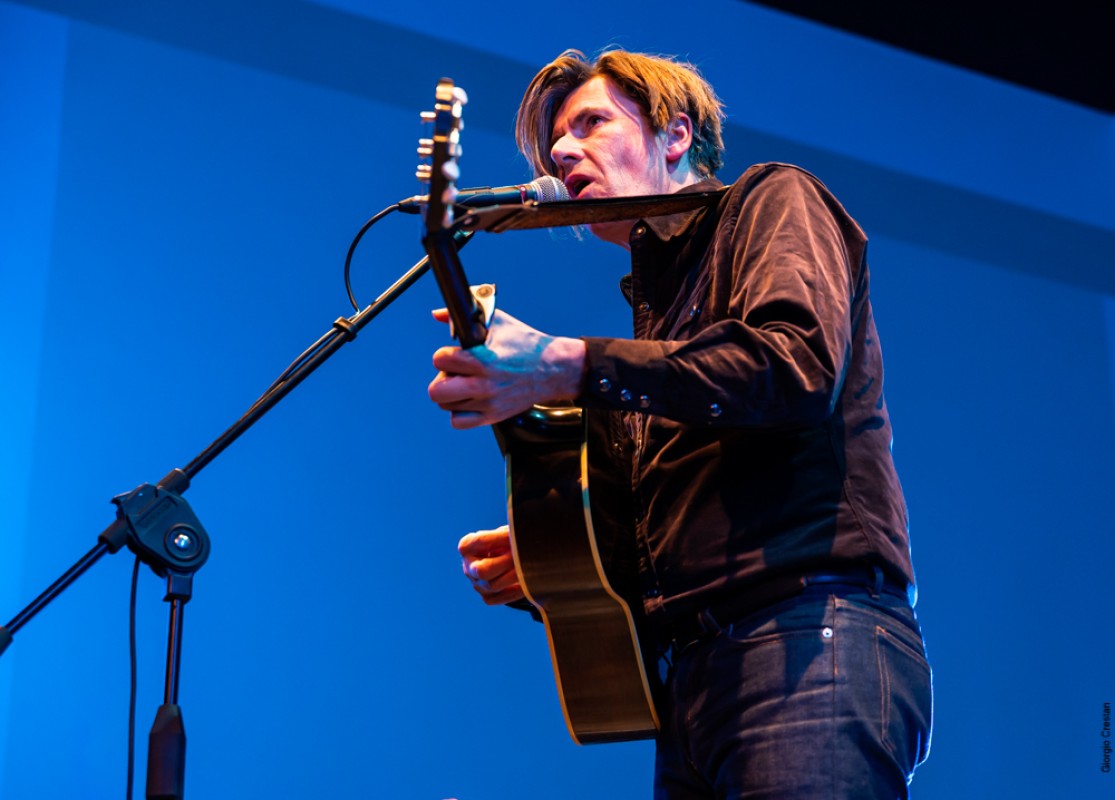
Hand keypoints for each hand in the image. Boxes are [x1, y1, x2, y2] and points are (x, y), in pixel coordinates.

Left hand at [428, 308, 585, 428]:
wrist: (553, 369)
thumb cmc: (526, 344)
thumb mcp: (497, 322)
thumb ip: (462, 319)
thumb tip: (438, 314)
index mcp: (483, 360)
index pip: (440, 360)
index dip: (444, 355)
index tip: (453, 354)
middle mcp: (483, 385)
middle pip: (436, 391)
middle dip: (442, 378)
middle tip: (455, 372)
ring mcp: (488, 403)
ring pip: (445, 405)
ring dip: (451, 394)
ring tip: (465, 384)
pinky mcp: (493, 416)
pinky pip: (458, 422)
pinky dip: (458, 412)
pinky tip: (468, 399)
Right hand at [459, 525, 524, 605]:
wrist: (511, 559)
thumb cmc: (506, 542)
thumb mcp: (505, 534)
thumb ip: (506, 535)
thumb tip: (516, 537)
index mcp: (467, 547)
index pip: (479, 542)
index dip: (498, 538)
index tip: (513, 535)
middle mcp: (468, 567)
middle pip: (482, 571)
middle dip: (505, 562)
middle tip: (522, 556)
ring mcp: (476, 584)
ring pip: (492, 586)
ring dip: (513, 576)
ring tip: (527, 567)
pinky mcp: (487, 597)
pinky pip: (499, 598)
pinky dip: (514, 592)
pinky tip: (525, 582)